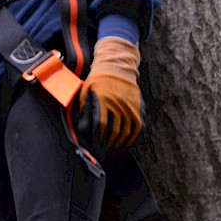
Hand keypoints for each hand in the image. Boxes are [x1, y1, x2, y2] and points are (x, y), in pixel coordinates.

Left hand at [77, 37, 141, 155]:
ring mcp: (131, 106)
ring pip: (126, 133)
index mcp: (103, 99)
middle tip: (100, 154)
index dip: (96, 140)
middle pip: (113, 132)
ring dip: (117, 146)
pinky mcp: (139, 108)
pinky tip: (123, 145)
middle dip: (105, 147)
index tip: (92, 148)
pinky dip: (130, 139)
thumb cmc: (97, 81)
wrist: (117, 66)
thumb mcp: (85, 92)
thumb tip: (81, 131)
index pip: (100, 126)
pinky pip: (137, 129)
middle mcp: (119, 103)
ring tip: (110, 152)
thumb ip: (83, 111)